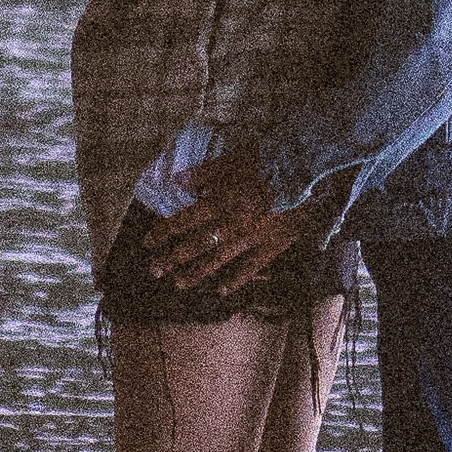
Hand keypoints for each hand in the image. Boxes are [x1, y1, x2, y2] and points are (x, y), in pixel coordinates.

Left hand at [150, 151, 314, 291]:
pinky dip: (235, 280)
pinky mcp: (271, 246)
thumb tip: (178, 182)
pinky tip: (221, 291)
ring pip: (218, 259)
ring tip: (179, 283)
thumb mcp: (230, 160)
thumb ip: (203, 173)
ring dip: (196, 272)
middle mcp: (230, 224)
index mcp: (219, 202)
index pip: (184, 220)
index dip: (164, 232)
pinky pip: (250, 267)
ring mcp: (251, 238)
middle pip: (196, 244)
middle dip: (173, 258)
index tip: (148, 242)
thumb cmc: (266, 161)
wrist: (303, 172)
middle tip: (154, 271)